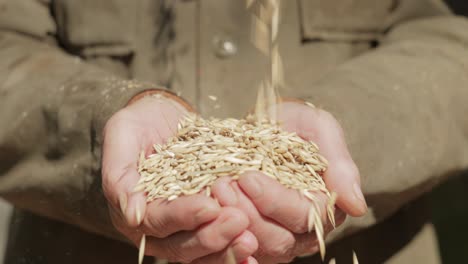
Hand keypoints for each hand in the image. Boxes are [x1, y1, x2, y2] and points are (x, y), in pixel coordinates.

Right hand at [101, 94, 256, 262]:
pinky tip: (256, 245)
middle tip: (239, 222)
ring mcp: (185, 226)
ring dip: (228, 247)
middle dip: (212, 236)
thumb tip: (131, 215)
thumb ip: (120, 175)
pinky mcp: (208, 219)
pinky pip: (222, 239)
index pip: (158, 221)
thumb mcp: (122, 136)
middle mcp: (160, 226)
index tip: (209, 206)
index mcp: (136, 210)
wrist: (163, 116)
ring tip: (252, 238)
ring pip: (204, 249)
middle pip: (183, 244)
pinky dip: (236, 246)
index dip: (183, 216)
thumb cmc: (138, 123)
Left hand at [212, 101, 366, 262]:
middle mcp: (302, 229)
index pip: (304, 216)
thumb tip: (357, 206)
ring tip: (213, 191)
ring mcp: (275, 235)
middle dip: (247, 213)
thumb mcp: (318, 128)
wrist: (262, 124)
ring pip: (255, 247)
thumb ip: (339, 163)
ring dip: (229, 222)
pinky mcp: (249, 236)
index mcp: (324, 206)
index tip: (247, 178)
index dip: (275, 201)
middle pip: (279, 240)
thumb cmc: (293, 123)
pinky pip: (234, 247)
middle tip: (221, 185)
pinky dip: (218, 232)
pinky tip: (206, 208)